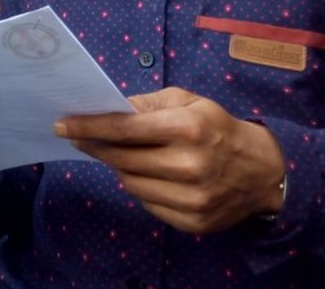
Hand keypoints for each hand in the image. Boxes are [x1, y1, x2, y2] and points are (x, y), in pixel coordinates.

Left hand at [56, 86, 285, 233]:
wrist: (263, 171)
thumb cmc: (218, 127)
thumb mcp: (188, 101)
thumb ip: (147, 104)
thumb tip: (109, 109)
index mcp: (188, 129)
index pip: (124, 130)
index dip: (89, 127)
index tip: (61, 125)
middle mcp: (189, 166)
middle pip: (122, 159)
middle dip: (96, 146)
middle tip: (80, 137)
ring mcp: (192, 198)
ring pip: (130, 183)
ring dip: (119, 167)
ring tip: (119, 154)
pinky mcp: (193, 222)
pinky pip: (147, 203)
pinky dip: (140, 187)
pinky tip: (147, 174)